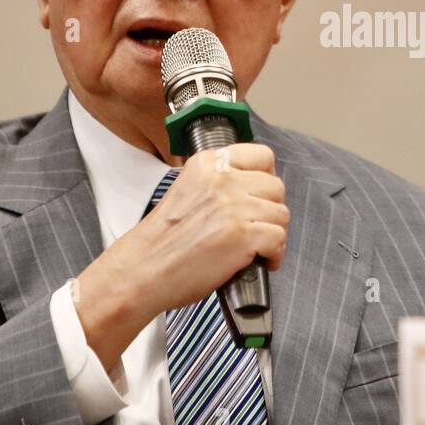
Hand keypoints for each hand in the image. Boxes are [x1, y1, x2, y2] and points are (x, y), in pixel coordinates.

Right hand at [74, 144, 288, 370]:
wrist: (142, 270)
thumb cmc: (162, 240)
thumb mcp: (187, 190)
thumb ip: (218, 183)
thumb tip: (255, 189)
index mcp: (208, 164)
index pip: (262, 155)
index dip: (267, 178)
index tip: (261, 195)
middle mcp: (223, 180)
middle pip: (276, 186)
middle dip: (270, 210)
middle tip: (256, 227)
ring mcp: (234, 206)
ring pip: (281, 214)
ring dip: (273, 233)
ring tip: (257, 247)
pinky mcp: (243, 235)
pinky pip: (279, 238)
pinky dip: (274, 254)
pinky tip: (260, 261)